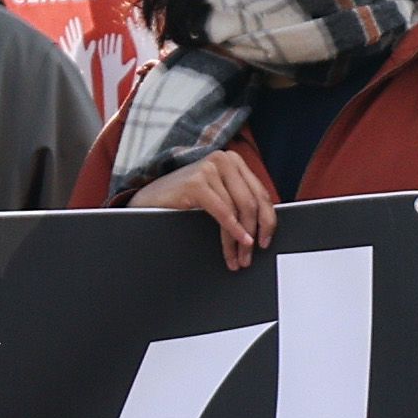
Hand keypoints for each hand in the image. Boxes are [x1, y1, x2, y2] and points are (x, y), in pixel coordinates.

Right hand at [129, 144, 279, 267]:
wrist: (149, 199)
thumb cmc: (183, 199)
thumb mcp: (218, 195)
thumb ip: (238, 200)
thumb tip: (264, 226)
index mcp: (234, 161)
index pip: (260, 193)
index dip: (268, 220)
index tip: (267, 240)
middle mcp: (224, 159)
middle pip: (252, 202)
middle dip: (255, 233)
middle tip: (252, 255)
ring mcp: (209, 169)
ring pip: (237, 210)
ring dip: (239, 240)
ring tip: (239, 258)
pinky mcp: (197, 182)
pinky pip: (223, 212)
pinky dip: (232, 231)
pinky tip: (236, 244)